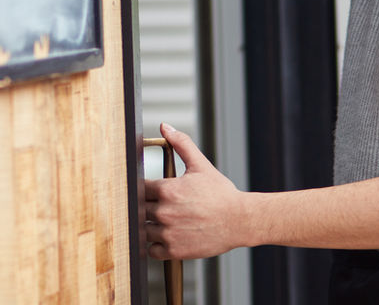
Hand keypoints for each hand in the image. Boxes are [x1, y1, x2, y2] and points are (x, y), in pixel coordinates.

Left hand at [144, 122, 251, 259]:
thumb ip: (181, 144)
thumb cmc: (221, 194)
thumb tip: (165, 127)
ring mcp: (168, 233)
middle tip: (155, 206)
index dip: (142, 189)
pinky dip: (155, 245)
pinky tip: (164, 237)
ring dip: (148, 226)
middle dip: (145, 206)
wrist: (240, 220)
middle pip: (138, 209)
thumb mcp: (201, 165)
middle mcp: (164, 212)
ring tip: (161, 222)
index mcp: (166, 190)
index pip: (138, 188)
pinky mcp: (174, 250)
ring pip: (143, 230)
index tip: (149, 191)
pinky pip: (151, 250)